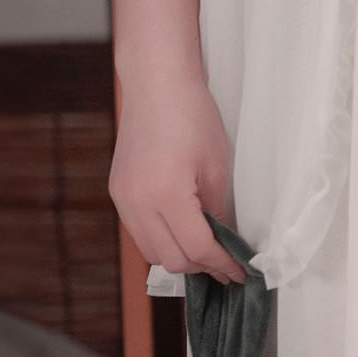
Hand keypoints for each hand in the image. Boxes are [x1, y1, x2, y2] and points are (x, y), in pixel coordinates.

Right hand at [109, 73, 246, 283]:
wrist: (156, 84)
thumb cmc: (191, 116)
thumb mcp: (216, 168)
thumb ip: (218, 213)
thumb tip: (223, 244)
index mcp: (166, 195)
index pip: (197, 249)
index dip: (222, 265)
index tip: (240, 272)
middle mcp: (137, 202)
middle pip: (171, 260)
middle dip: (202, 268)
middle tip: (227, 266)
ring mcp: (123, 199)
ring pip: (151, 252)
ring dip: (180, 258)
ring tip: (206, 253)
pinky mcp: (118, 192)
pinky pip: (140, 233)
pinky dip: (162, 241)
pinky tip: (182, 234)